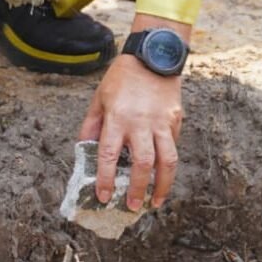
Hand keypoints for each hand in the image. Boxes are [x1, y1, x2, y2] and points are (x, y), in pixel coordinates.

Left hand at [78, 54, 182, 211]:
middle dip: (138, 190)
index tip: (104, 197)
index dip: (106, 180)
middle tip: (132, 207)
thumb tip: (85, 149)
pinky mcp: (176, 119)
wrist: (153, 54)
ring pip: (167, 161)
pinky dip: (169, 164)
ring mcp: (162, 122)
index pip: (109, 156)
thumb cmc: (122, 77)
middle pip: (142, 164)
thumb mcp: (99, 98)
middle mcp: (141, 123)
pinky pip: (174, 146)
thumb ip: (92, 125)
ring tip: (156, 202)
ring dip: (163, 186)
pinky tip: (164, 175)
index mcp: (118, 118)